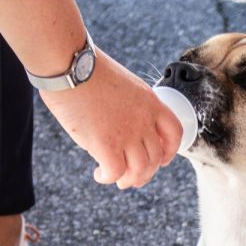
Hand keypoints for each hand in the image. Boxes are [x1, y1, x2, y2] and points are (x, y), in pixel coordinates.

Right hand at [40, 49, 182, 188]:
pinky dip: (108, 178)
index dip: (170, 151)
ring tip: (117, 180)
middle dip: (146, 173)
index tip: (162, 159)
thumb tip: (120, 132)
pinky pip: (115, 172)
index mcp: (150, 103)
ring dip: (129, 180)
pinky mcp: (106, 144)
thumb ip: (130, 108)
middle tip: (132, 177)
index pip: (174, 132)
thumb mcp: (123, 85)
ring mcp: (127, 133)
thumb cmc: (88, 70)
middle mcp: (143, 120)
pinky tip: (99, 174)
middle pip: (155, 157)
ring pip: (139, 170)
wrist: (71, 65)